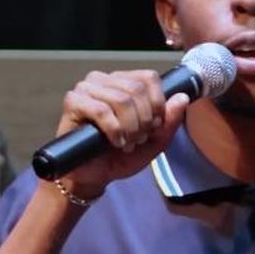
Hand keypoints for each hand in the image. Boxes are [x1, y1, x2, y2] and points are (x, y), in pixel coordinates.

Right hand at [53, 69, 190, 199]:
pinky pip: (100, 110)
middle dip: (143, 119)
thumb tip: (182, 97)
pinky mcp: (73, 102)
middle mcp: (104, 80)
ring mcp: (86, 88)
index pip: (148, 77)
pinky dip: (114, 130)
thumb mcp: (154, 142)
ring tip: (127, 143)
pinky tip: (115, 142)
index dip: (157, 103)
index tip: (154, 126)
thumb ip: (169, 121)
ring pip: (120, 99)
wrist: (93, 176)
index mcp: (124, 82)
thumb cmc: (120, 156)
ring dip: (130, 127)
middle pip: (136, 89)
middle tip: (139, 139)